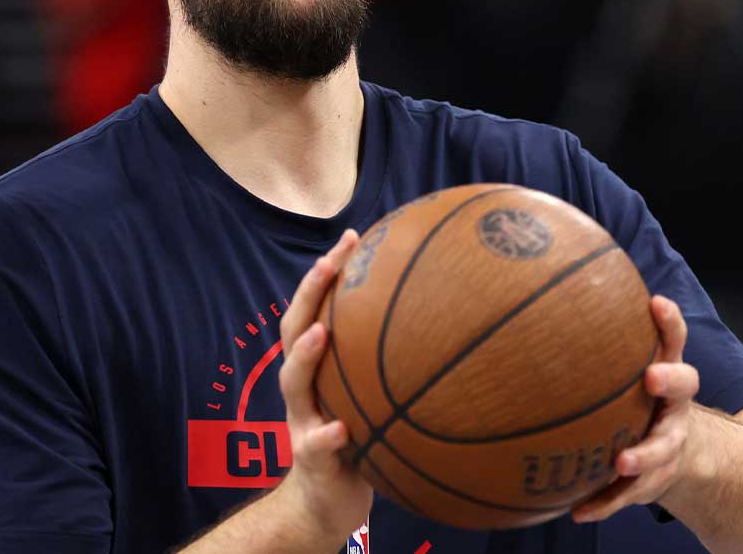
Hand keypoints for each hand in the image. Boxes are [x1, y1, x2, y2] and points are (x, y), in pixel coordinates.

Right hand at [273, 229, 372, 540]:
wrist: (325, 503)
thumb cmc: (359, 442)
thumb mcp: (375, 399)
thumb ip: (393, 367)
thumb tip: (450, 325)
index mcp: (319, 369)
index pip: (317, 309)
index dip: (327, 274)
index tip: (351, 238)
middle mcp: (304, 389)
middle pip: (294, 330)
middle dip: (310, 293)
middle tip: (329, 262)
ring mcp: (301, 422)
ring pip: (293, 382)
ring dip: (305, 356)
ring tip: (321, 332)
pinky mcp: (310, 460)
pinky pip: (316, 446)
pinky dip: (326, 436)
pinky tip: (342, 429)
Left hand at [571, 295, 700, 522]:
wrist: (677, 455)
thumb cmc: (637, 401)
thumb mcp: (628, 373)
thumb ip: (599, 349)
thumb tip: (532, 311)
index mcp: (665, 374)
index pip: (672, 341)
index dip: (669, 322)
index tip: (656, 302)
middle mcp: (673, 407)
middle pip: (683, 388)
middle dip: (670, 381)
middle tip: (651, 377)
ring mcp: (668, 445)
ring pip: (662, 449)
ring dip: (643, 454)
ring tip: (623, 461)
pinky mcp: (652, 480)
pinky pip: (628, 493)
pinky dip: (605, 503)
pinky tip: (580, 512)